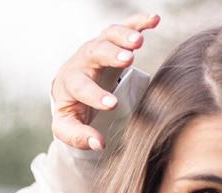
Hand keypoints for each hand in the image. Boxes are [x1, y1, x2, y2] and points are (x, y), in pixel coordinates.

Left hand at [50, 13, 160, 149]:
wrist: (72, 88)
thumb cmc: (72, 110)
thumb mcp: (68, 127)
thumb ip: (79, 137)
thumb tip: (99, 144)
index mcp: (69, 82)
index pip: (80, 86)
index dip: (95, 95)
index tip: (113, 104)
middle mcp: (82, 61)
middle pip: (94, 52)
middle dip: (110, 55)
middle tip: (127, 59)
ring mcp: (97, 48)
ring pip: (108, 36)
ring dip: (124, 35)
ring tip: (139, 41)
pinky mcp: (112, 42)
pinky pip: (125, 27)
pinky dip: (138, 22)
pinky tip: (153, 20)